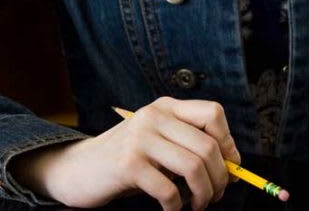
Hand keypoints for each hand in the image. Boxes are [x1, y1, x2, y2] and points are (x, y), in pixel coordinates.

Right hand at [10, 97, 240, 210]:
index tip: (231, 166)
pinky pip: (168, 190)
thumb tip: (231, 168)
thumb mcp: (160, 144)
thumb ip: (189, 147)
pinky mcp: (128, 164)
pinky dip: (176, 207)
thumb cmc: (127, 160)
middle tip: (216, 196)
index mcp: (166, 107)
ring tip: (198, 205)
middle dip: (219, 177)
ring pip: (193, 167)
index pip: (212, 113)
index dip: (228, 141)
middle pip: (207, 146)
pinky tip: (172, 210)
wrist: (77, 169)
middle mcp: (155, 116)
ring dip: (203, 193)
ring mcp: (141, 138)